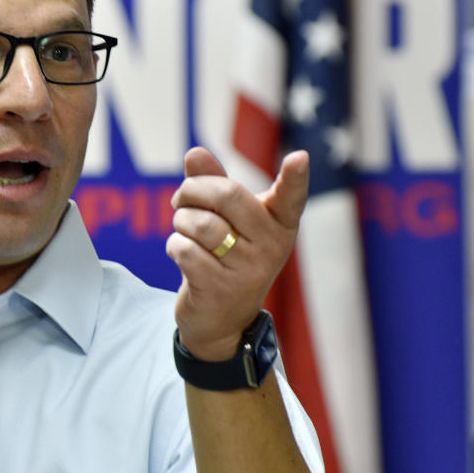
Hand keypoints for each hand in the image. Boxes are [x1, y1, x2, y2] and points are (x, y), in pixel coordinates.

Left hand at [167, 146, 308, 360]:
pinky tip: (182, 254)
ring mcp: (248, 270)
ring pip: (200, 223)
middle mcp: (272, 246)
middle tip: (180, 198)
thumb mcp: (226, 219)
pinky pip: (184, 249)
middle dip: (192, 189)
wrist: (221, 320)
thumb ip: (212, 182)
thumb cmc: (224, 255)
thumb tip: (194, 152)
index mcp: (279, 223)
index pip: (291, 197)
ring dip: (180, 221)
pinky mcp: (220, 289)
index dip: (295, 177)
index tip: (299, 157)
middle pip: (227, 195)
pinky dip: (174, 246)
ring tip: (184, 230)